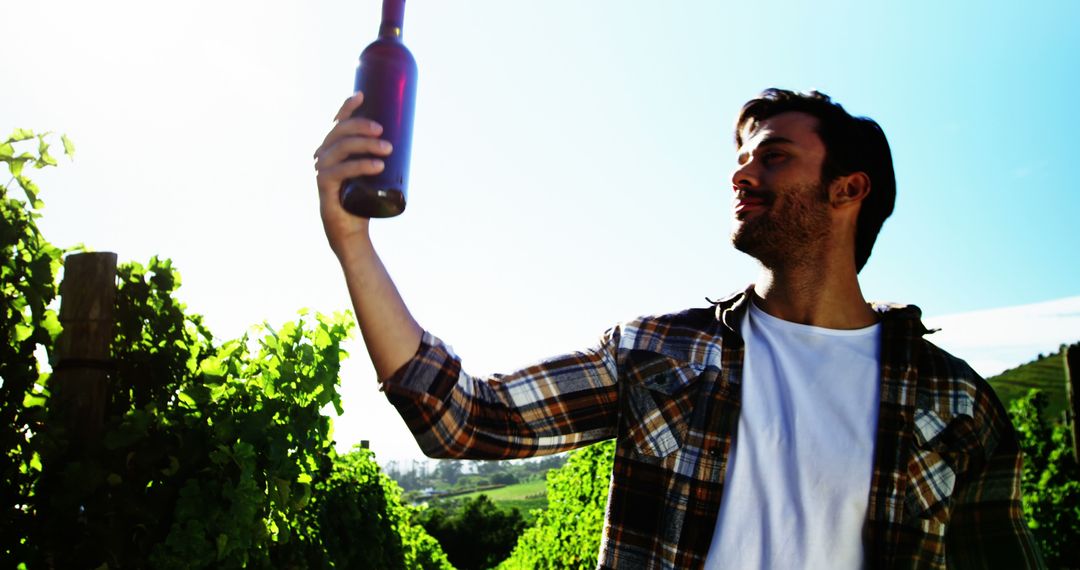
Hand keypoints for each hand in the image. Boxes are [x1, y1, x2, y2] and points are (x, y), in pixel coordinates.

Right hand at [313, 92, 393, 258]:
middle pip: (340, 132)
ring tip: (388, 149)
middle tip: (383, 131)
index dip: (347, 107)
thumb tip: (407, 135)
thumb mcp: (373, 172)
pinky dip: (360, 166)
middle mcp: (323, 155)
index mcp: (332, 148)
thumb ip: (381, 156)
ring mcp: (321, 170)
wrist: (352, 230)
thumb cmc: (364, 199)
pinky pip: (340, 171)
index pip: (338, 123)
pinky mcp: (324, 186)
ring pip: (341, 148)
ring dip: (366, 145)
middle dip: (362, 126)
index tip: (362, 95)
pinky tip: (377, 165)